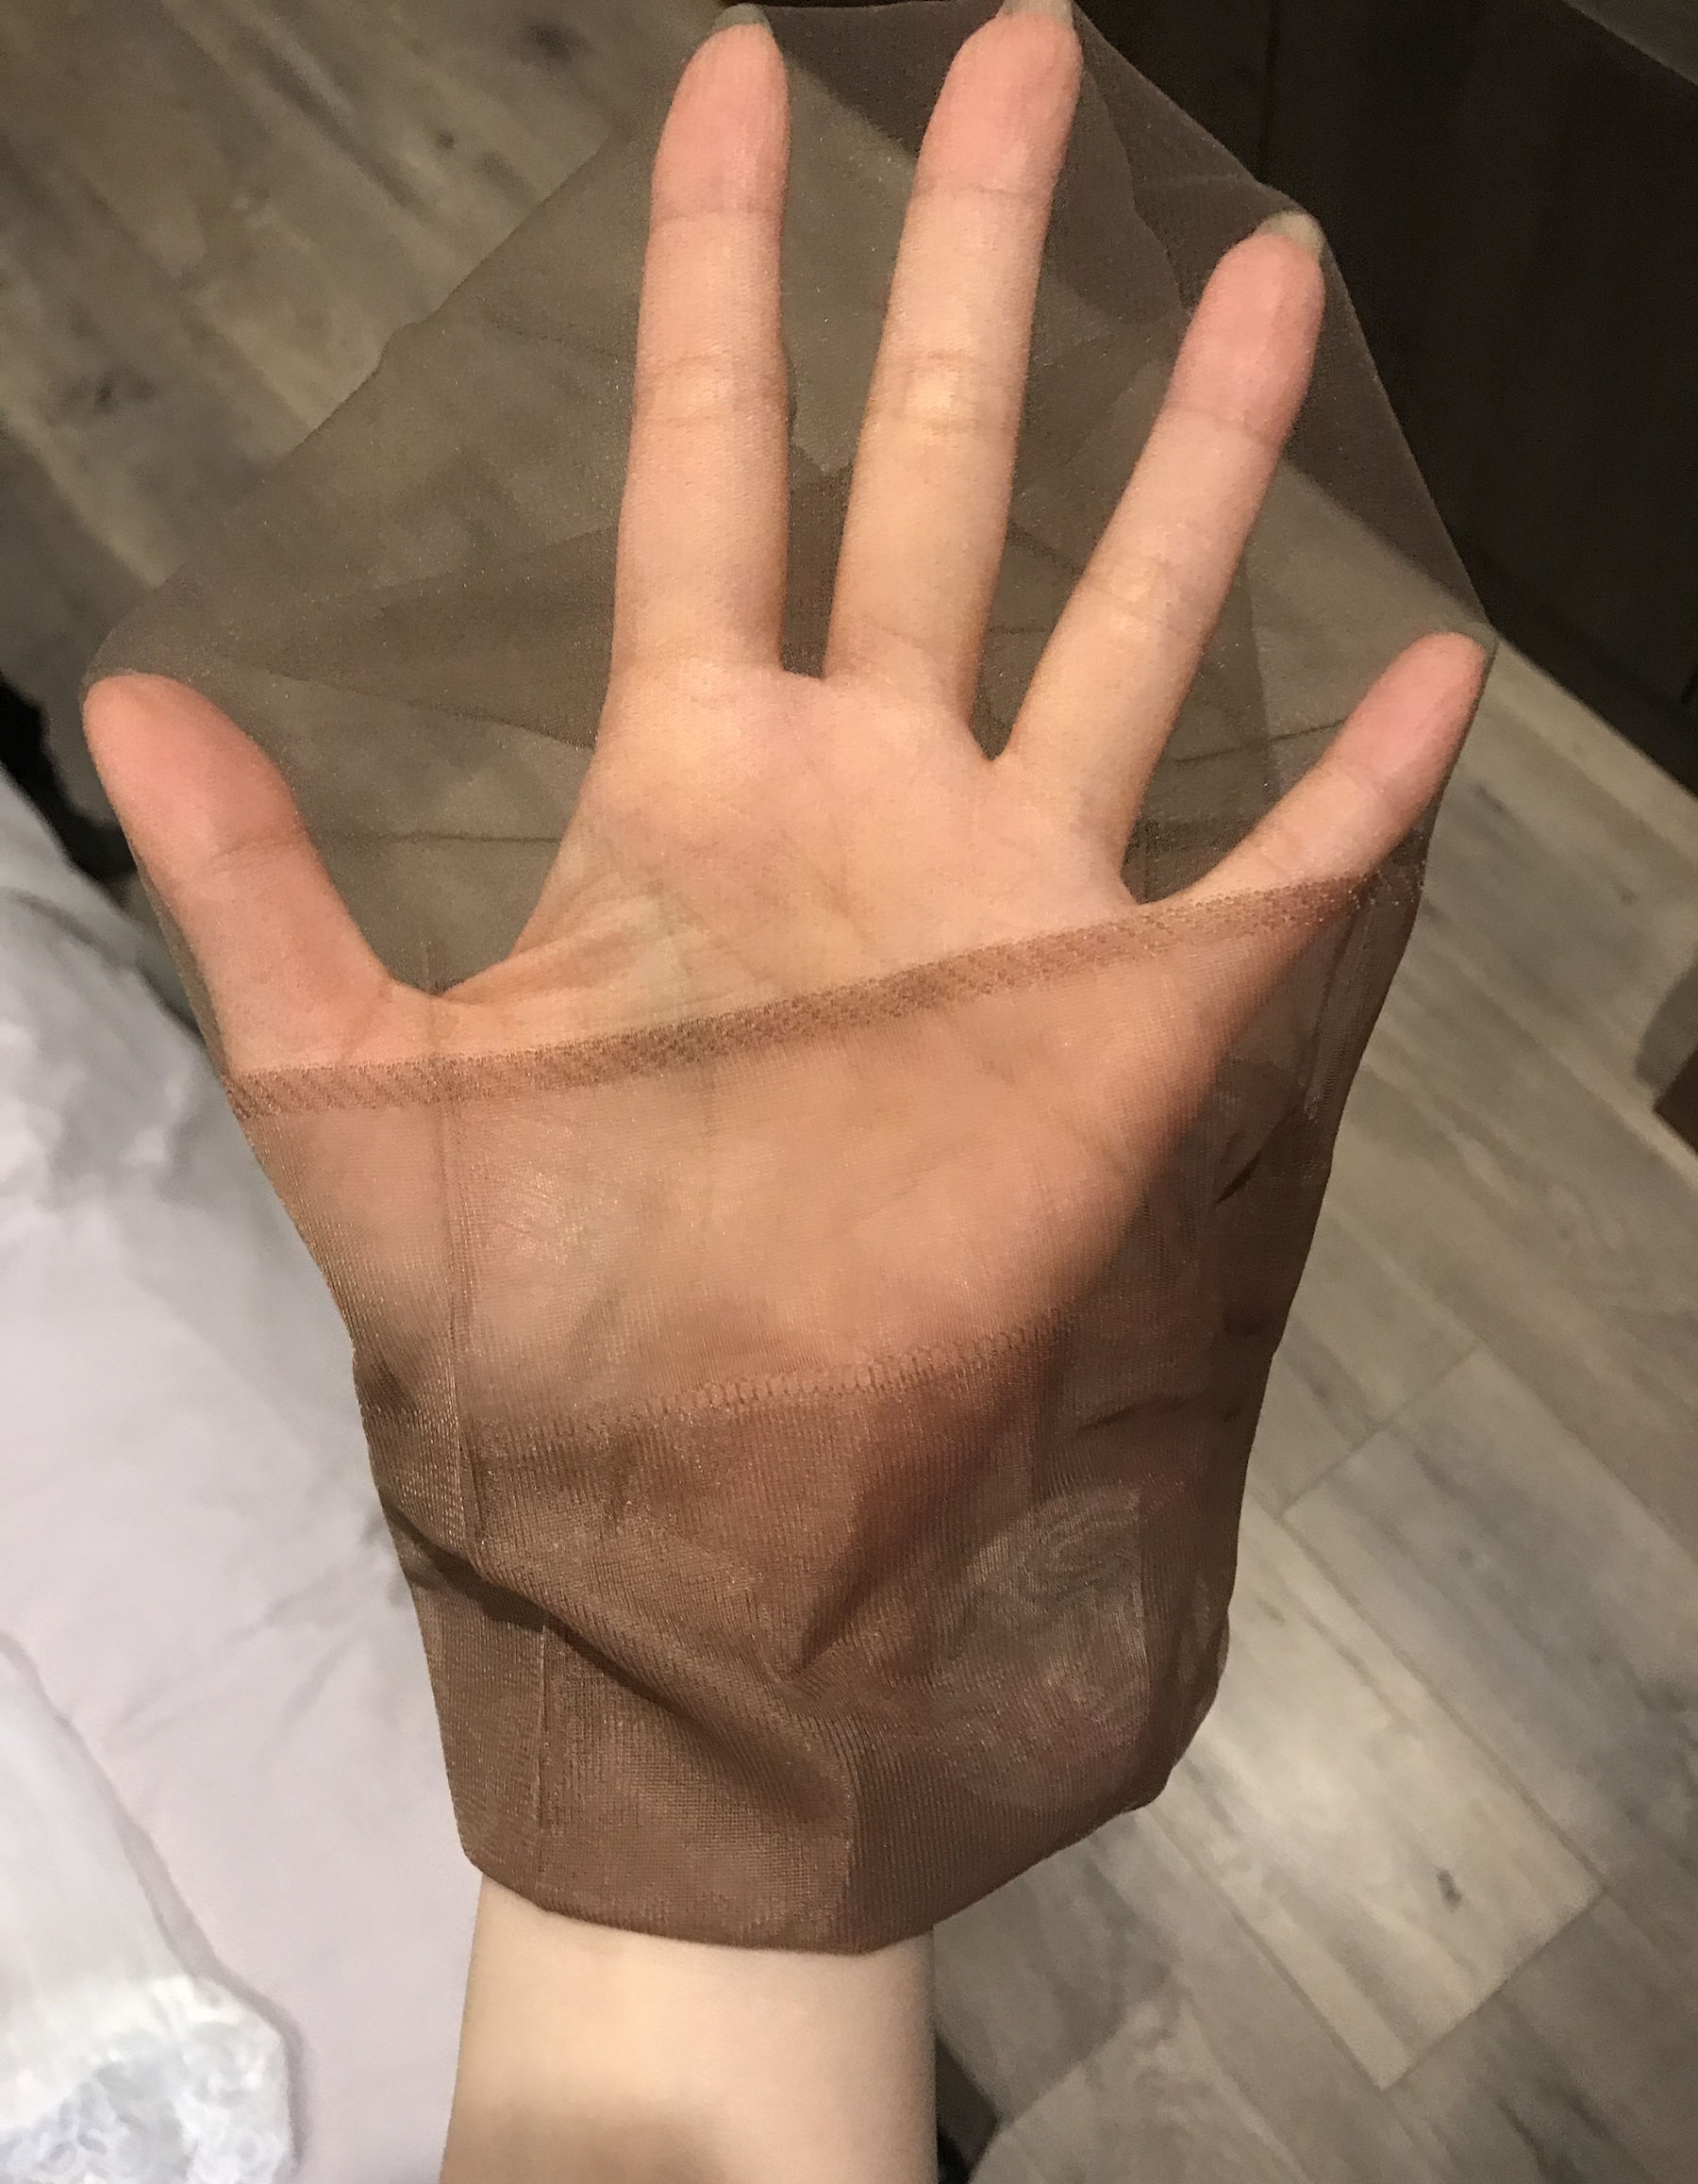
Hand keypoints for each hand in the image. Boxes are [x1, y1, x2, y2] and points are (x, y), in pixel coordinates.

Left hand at [83, 7, 1485, 1431]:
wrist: (684, 1502)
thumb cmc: (520, 1312)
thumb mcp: (351, 1082)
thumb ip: (260, 885)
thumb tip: (130, 692)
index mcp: (692, 781)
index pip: (712, 467)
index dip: (723, 280)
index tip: (740, 84)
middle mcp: (867, 798)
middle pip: (940, 474)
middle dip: (975, 264)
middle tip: (1021, 55)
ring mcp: (1013, 898)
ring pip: (1134, 626)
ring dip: (1200, 455)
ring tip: (1259, 265)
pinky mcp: (1129, 1024)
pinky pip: (1278, 884)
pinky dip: (1364, 795)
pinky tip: (1440, 671)